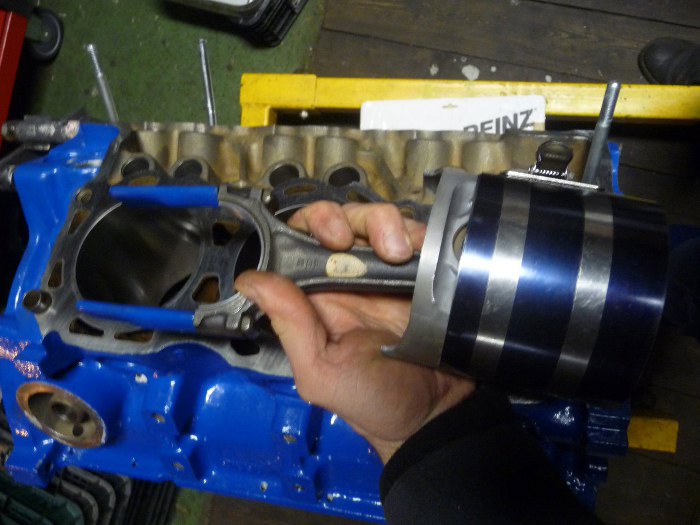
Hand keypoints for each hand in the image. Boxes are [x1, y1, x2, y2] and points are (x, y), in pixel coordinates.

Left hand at [235, 202, 474, 462]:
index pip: (300, 242)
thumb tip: (250, 280)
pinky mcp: (422, 273)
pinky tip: (420, 248)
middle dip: (345, 218)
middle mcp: (348, 278)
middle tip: (354, 240)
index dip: (308, 226)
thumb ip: (290, 325)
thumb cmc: (373, 402)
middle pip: (339, 220)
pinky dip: (418, 232)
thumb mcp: (322, 372)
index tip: (329, 237)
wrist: (436, 416)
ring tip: (400, 252)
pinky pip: (417, 238)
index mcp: (316, 297)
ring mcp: (387, 273)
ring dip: (385, 223)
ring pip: (378, 222)